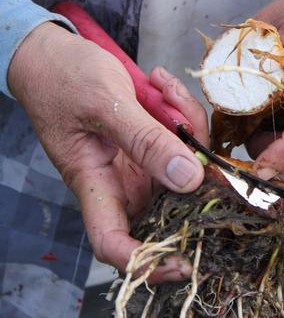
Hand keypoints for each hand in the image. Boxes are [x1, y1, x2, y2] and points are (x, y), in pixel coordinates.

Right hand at [8, 22, 208, 281]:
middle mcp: (122, 180)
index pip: (115, 243)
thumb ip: (146, 141)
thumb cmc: (63, 78)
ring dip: (188, 125)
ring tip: (162, 88)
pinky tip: (162, 85)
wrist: (55, 54)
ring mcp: (140, 162)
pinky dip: (182, 112)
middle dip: (194, 170)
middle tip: (188, 123)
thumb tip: (189, 180)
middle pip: (171, 200)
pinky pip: (185, 138)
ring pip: (186, 165)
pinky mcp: (153, 142)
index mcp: (96, 183)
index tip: (184, 261)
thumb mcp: (106, 103)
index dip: (146, 264)